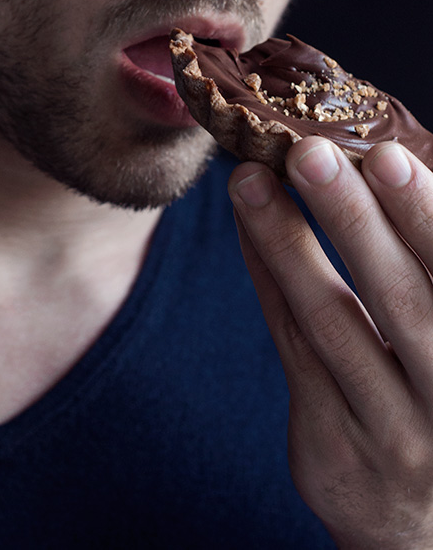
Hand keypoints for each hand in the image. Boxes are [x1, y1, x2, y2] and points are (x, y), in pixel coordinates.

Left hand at [228, 137, 432, 549]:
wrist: (423, 527)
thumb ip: (430, 273)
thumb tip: (394, 168)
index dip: (425, 217)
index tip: (387, 156)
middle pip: (399, 301)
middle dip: (353, 220)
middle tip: (309, 152)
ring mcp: (390, 432)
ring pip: (330, 323)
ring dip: (286, 243)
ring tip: (248, 181)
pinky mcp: (331, 445)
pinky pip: (292, 348)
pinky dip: (269, 280)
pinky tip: (249, 228)